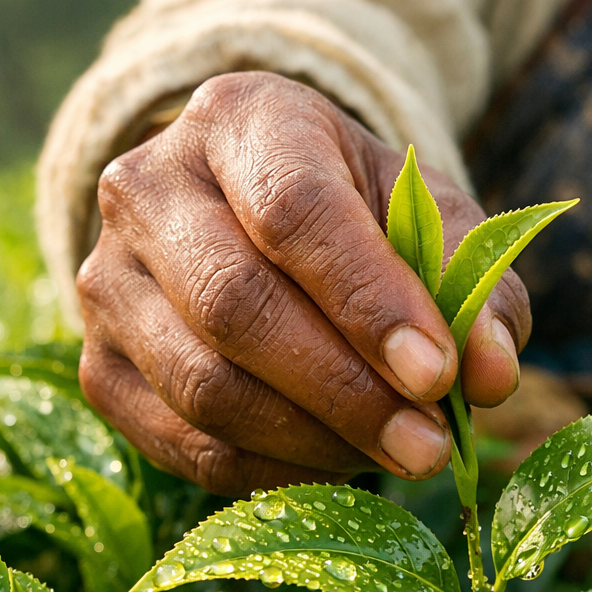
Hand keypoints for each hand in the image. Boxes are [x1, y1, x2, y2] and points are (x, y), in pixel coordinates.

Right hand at [76, 72, 528, 495]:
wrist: (249, 215)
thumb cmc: (355, 213)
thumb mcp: (426, 217)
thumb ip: (473, 285)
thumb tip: (492, 375)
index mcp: (241, 119)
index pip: (295, 212)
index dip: (369, 301)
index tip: (438, 376)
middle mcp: (148, 187)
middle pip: (235, 305)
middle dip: (345, 392)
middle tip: (429, 445)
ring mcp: (106, 280)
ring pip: (203, 385)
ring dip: (314, 441)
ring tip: (397, 456)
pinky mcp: (98, 366)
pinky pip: (183, 443)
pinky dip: (272, 471)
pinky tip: (337, 466)